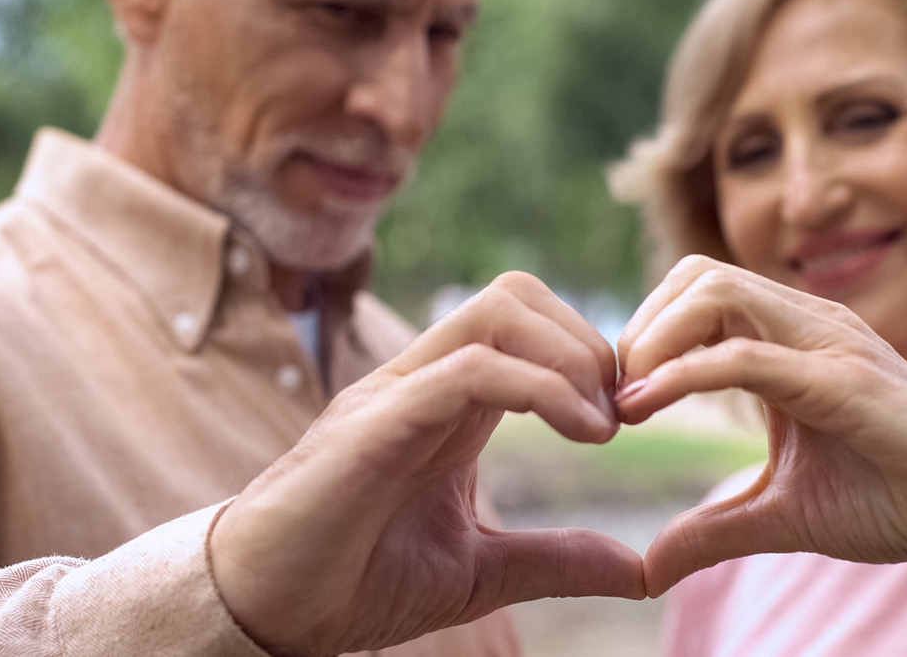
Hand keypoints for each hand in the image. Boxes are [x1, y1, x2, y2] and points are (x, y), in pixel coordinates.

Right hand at [208, 272, 645, 656]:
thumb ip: (555, 561)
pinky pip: (468, 369)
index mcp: (448, 404)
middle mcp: (422, 381)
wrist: (268, 611)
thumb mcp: (479, 572)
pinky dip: (542, 388)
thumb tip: (637, 570)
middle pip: (515, 294)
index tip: (629, 419)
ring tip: (602, 426)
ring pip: (496, 311)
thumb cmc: (354, 580)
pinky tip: (583, 435)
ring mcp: (396, 393)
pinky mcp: (376, 422)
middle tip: (621, 415)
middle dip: (587, 340)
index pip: (526, 323)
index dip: (591, 353)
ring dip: (570, 356)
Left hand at [614, 256, 906, 595]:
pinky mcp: (844, 381)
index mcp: (790, 342)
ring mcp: (827, 345)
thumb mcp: (782, 516)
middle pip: (695, 274)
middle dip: (640, 326)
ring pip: (715, 290)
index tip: (614, 403)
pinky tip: (647, 408)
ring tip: (627, 398)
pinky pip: (747, 356)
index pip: (696, 295)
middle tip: (614, 395)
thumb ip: (714, 530)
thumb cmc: (900, 498)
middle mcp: (807, 326)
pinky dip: (685, 375)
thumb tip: (647, 569)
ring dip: (654, 337)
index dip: (643, 337)